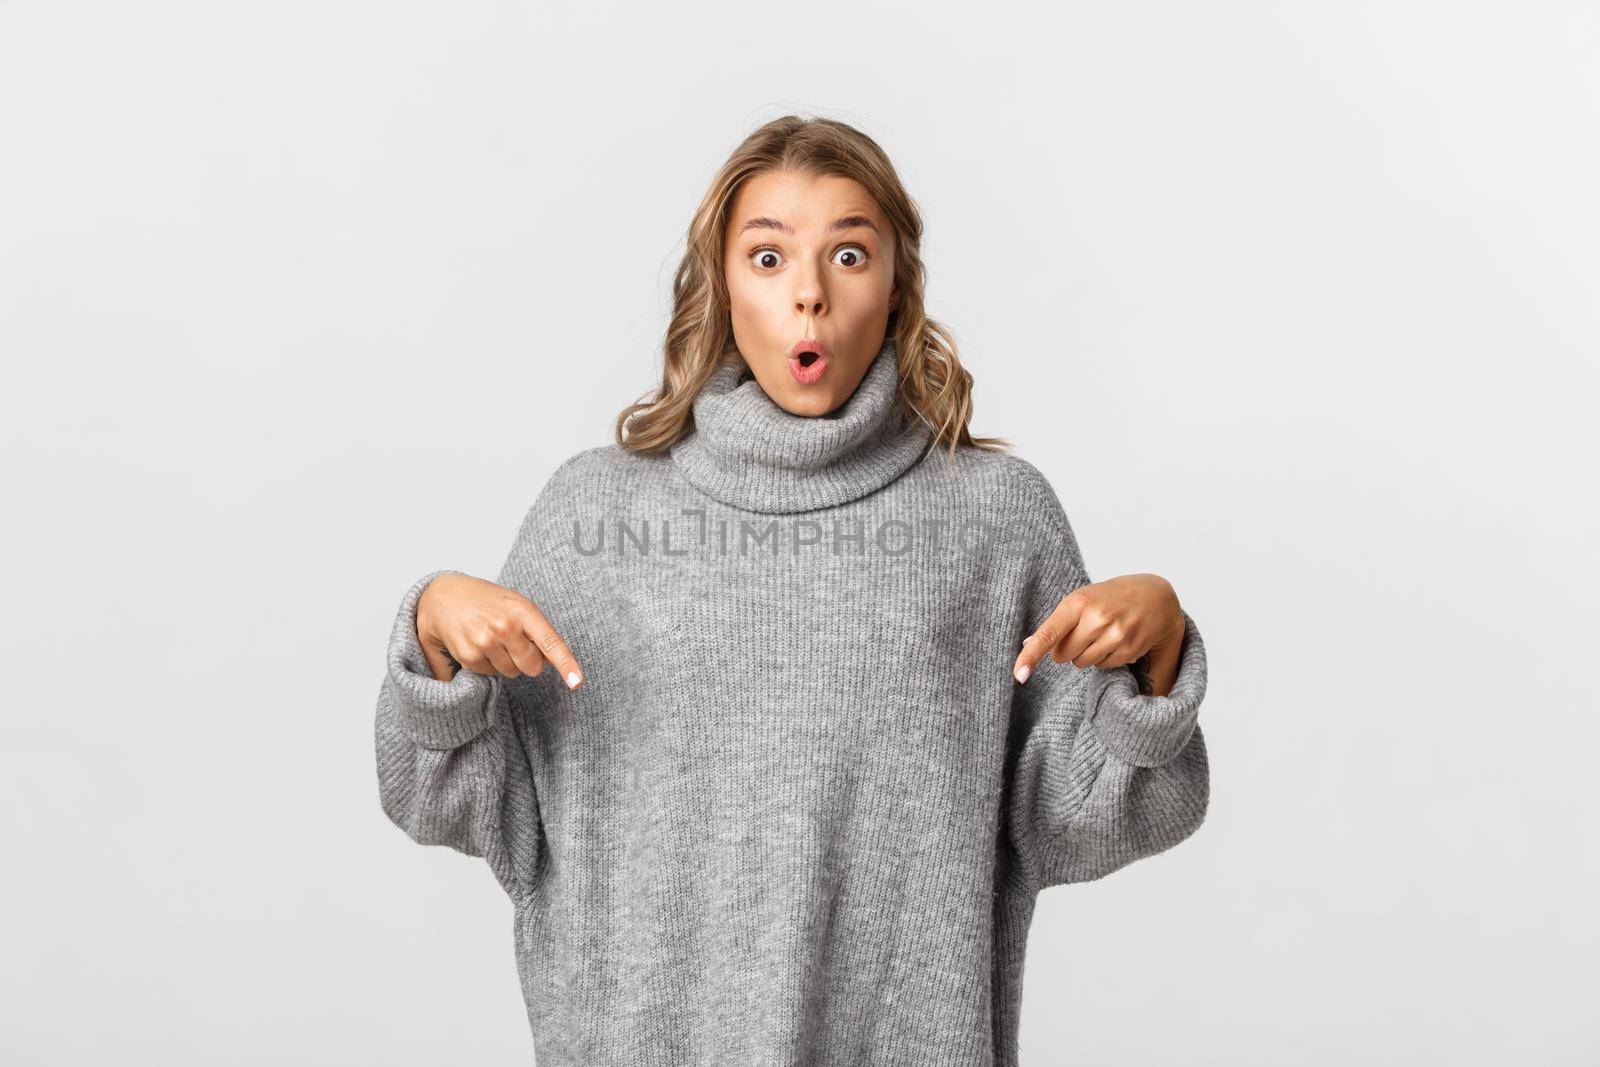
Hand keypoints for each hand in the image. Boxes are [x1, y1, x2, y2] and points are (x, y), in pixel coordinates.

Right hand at [416, 573, 584, 689]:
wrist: (443, 595)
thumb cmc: (486, 601)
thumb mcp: (516, 605)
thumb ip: (537, 632)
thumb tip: (554, 661)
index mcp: (523, 610)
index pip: (551, 642)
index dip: (566, 664)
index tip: (577, 682)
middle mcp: (505, 626)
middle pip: (532, 667)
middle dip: (527, 661)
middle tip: (512, 643)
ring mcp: (485, 641)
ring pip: (511, 673)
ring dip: (505, 662)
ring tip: (490, 640)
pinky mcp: (468, 655)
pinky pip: (489, 674)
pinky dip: (486, 664)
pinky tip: (476, 644)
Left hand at [1013, 573, 1184, 683]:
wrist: (1155, 596)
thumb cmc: (1111, 597)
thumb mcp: (1082, 600)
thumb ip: (1056, 623)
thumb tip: (1028, 643)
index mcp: (1078, 603)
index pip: (1048, 634)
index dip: (1030, 656)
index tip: (1019, 675)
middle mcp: (1096, 619)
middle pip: (1062, 655)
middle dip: (1067, 649)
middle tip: (1083, 632)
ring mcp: (1114, 635)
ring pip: (1081, 663)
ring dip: (1085, 654)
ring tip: (1102, 634)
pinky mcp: (1128, 650)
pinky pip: (1102, 666)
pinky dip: (1104, 658)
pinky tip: (1115, 640)